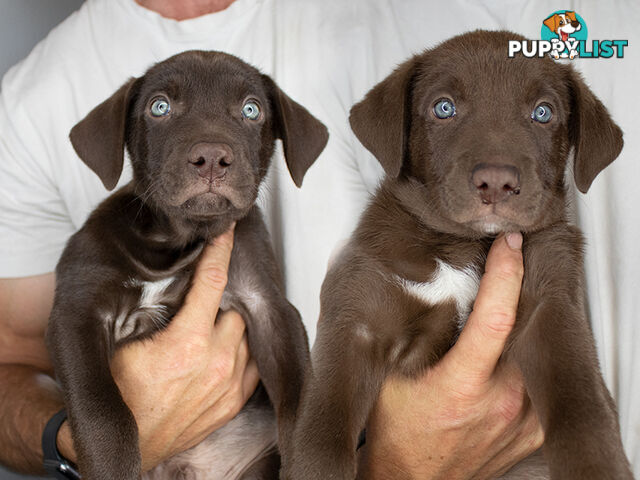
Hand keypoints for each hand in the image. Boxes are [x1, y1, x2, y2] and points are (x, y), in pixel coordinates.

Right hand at [57, 226, 260, 470]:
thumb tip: (170, 279)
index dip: (221, 252)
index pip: (213, 283)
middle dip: (225, 298)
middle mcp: (216, 362)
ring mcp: (230, 384)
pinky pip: (254, 364)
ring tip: (216, 323)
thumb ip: (151, 312)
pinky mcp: (235, 402)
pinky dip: (245, 350)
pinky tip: (228, 346)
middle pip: (236, 309)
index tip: (228, 233)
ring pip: (249, 335)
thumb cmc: (122, 393)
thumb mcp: (125, 344)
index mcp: (188, 343)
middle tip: (209, 296)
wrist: (130, 442)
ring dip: (235, 325)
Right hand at [360, 232, 542, 479]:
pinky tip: (507, 349)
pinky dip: (529, 354)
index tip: (510, 244)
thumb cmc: (397, 432)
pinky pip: (541, 377)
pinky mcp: (534, 429)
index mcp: (460, 387)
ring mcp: (523, 419)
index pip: (496, 318)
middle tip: (507, 267)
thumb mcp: (386, 375)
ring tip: (501, 309)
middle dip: (519, 291)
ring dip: (524, 323)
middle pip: (526, 327)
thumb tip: (369, 274)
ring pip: (536, 350)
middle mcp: (501, 404)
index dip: (507, 274)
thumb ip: (391, 329)